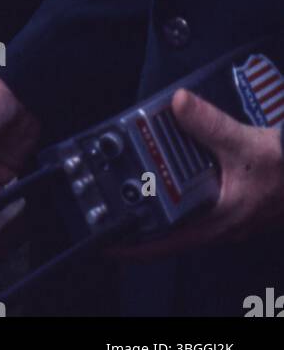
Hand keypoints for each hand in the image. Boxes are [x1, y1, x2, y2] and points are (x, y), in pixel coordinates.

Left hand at [115, 90, 283, 260]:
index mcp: (216, 222)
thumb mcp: (245, 146)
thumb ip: (210, 124)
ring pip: (184, 205)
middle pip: (168, 222)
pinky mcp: (233, 196)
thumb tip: (179, 104)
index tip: (105, 240)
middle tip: (115, 184)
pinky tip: (176, 151)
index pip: (164, 244)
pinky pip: (199, 189)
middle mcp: (219, 222)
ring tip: (137, 162)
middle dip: (141, 205)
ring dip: (162, 186)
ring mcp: (226, 211)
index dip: (133, 245)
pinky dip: (183, 173)